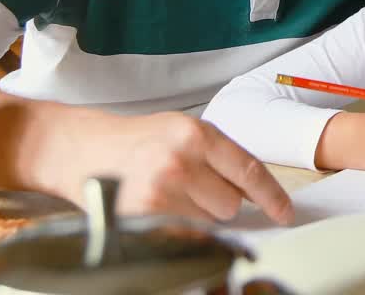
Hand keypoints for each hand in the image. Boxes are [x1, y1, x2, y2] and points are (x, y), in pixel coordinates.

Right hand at [97, 111, 292, 224]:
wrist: (79, 148)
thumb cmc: (134, 141)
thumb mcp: (181, 132)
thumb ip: (217, 157)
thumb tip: (253, 194)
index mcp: (195, 134)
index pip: (248, 172)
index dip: (272, 197)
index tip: (284, 213)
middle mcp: (180, 160)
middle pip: (231, 204)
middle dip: (218, 201)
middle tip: (189, 187)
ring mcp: (160, 190)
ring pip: (208, 221)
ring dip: (196, 215)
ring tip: (166, 194)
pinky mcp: (142, 216)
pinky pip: (183, 233)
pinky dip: (177, 227)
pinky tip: (157, 209)